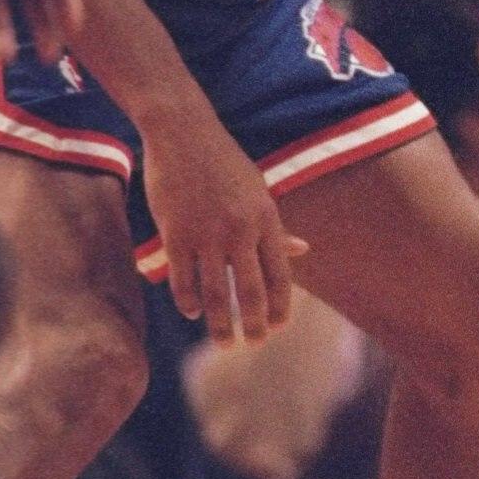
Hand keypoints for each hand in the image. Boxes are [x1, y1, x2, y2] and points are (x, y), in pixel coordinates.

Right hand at [141, 109, 307, 344]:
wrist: (184, 132)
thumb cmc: (224, 163)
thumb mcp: (258, 192)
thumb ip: (275, 227)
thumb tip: (304, 251)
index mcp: (266, 217)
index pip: (280, 274)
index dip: (280, 306)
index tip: (278, 327)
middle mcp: (240, 229)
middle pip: (250, 291)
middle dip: (254, 324)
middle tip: (253, 346)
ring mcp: (207, 233)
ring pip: (216, 293)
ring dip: (219, 324)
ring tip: (224, 343)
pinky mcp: (175, 233)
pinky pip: (182, 279)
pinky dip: (187, 301)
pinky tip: (191, 312)